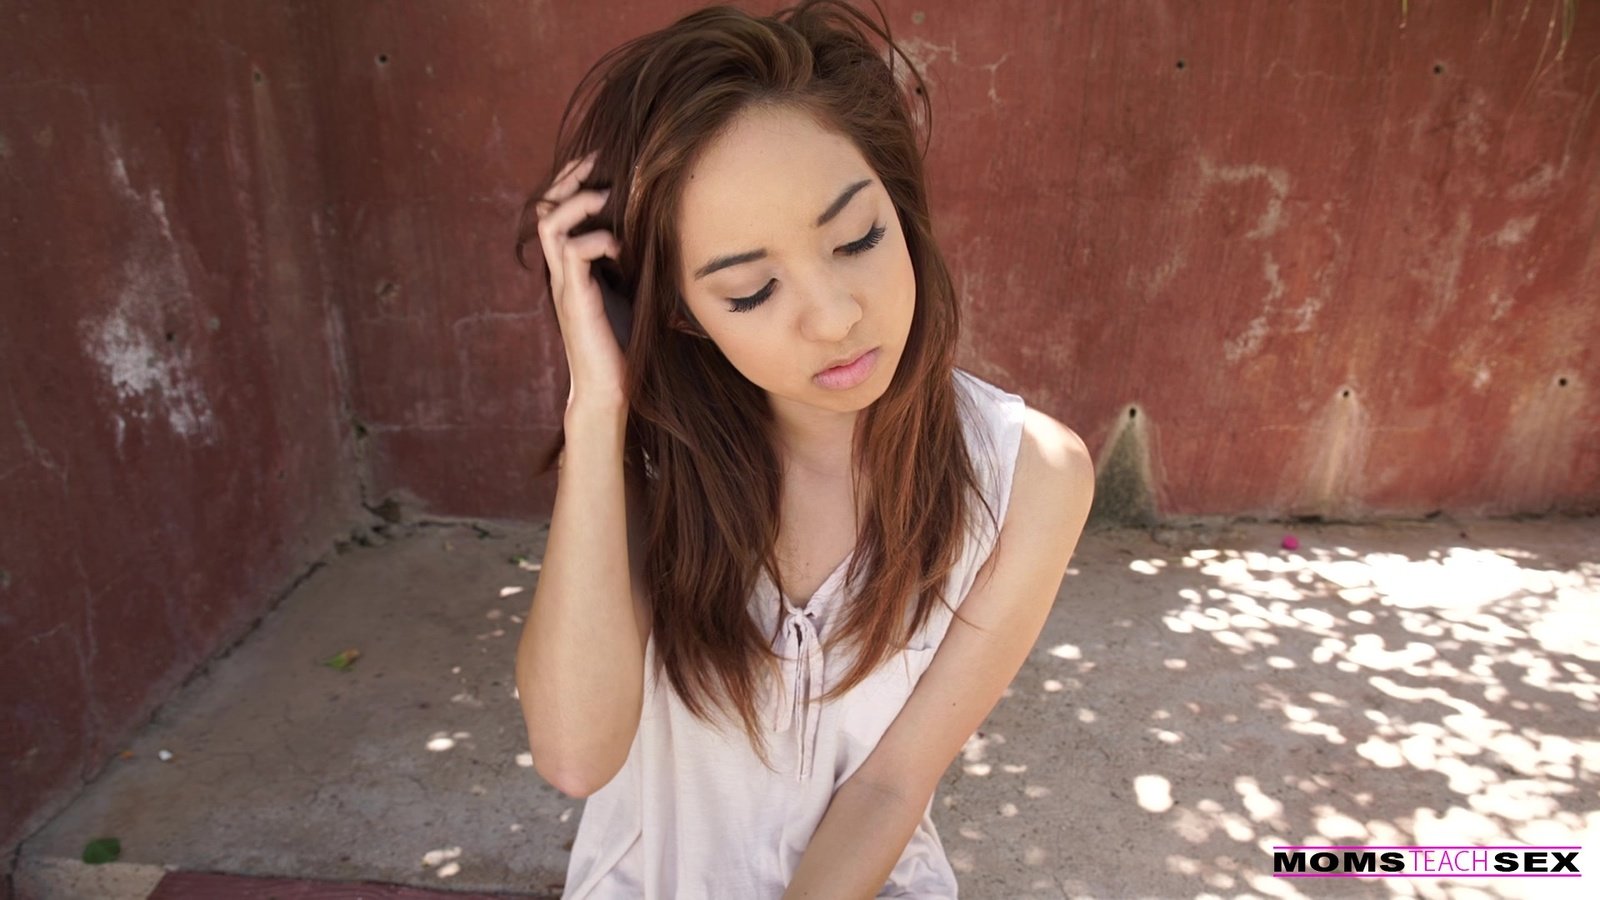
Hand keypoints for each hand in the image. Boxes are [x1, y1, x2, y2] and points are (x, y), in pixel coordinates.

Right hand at [535, 150, 627, 411]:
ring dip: (580, 203)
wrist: (611, 390)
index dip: (575, 180)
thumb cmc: (626, 346)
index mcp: (574, 266)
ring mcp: (566, 283)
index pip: (558, 209)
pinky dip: (597, 240)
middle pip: (546, 206)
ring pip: (551, 222)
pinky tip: (621, 249)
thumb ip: (640, 266)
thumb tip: (678, 239)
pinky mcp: (575, 299)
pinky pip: (572, 252)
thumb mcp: (635, 294)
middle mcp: (564, 270)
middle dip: (571, 179)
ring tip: (608, 201)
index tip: (604, 163)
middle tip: (600, 165)